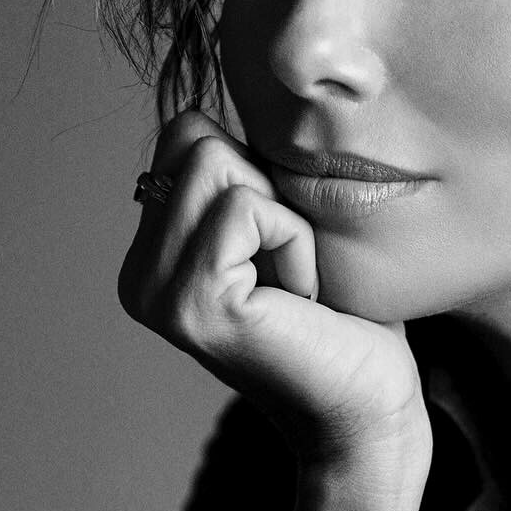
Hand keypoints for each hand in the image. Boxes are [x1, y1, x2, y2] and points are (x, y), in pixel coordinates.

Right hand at [119, 110, 429, 480]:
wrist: (371, 410)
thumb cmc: (346, 323)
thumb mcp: (286, 229)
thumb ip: (243, 175)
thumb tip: (225, 101)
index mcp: (152, 257)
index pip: (187, 133)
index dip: (259, 177)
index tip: (283, 253)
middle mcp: (138, 276)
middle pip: (195, 137)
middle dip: (269, 193)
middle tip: (292, 271)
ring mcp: (156, 293)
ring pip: (218, 162)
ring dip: (284, 220)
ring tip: (295, 287)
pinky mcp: (193, 304)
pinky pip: (249, 208)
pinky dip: (294, 244)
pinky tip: (300, 302)